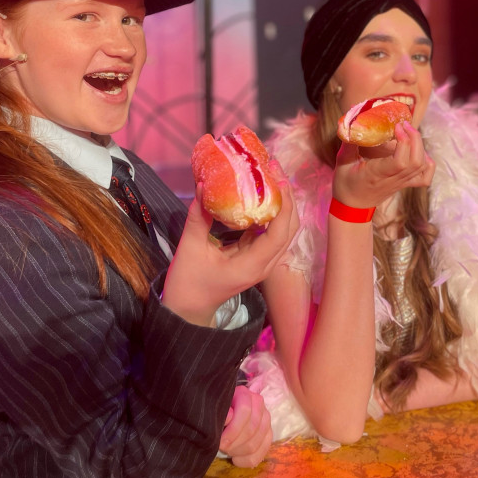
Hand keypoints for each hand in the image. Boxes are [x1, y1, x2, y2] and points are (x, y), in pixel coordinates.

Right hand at [162, 162, 299, 324]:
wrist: (188, 310)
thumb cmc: (188, 283)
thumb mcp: (190, 248)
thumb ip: (198, 216)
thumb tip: (204, 184)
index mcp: (252, 266)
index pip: (279, 232)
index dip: (283, 203)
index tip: (277, 177)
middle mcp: (264, 264)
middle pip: (289, 227)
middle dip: (287, 196)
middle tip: (274, 168)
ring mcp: (263, 261)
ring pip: (284, 228)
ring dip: (282, 201)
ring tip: (271, 174)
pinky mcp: (257, 256)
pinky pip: (271, 230)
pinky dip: (271, 210)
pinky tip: (261, 191)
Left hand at [220, 385, 272, 467]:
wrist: (226, 412)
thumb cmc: (219, 411)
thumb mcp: (217, 408)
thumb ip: (221, 412)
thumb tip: (228, 418)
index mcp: (245, 395)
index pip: (245, 411)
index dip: (233, 429)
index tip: (220, 440)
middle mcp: (259, 405)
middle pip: (251, 430)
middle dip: (234, 443)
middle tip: (221, 446)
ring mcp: (266, 420)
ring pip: (255, 444)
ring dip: (238, 451)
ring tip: (227, 450)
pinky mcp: (268, 434)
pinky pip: (261, 452)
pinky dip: (247, 460)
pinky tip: (236, 459)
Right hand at [332, 122, 435, 209]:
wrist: (354, 207)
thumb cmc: (346, 184)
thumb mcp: (342, 162)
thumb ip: (348, 142)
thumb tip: (352, 121)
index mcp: (377, 174)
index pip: (400, 162)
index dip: (404, 142)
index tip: (396, 127)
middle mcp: (393, 179)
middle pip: (416, 161)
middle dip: (415, 138)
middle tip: (404, 125)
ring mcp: (402, 183)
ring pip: (422, 166)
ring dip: (420, 146)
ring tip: (409, 133)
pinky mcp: (405, 184)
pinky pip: (425, 177)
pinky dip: (427, 163)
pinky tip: (419, 152)